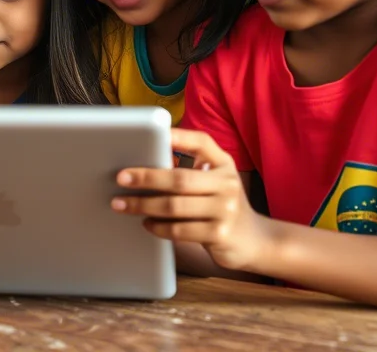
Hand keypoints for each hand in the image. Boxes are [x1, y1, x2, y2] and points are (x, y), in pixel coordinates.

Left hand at [111, 129, 269, 271]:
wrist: (255, 241)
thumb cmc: (222, 206)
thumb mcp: (215, 182)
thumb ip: (191, 170)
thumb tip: (147, 161)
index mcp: (224, 165)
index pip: (201, 142)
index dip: (177, 137)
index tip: (151, 135)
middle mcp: (227, 184)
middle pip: (179, 178)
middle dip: (146, 178)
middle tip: (120, 178)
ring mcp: (225, 210)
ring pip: (174, 206)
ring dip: (143, 205)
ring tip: (122, 204)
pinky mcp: (220, 234)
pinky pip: (180, 230)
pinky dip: (158, 227)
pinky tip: (146, 223)